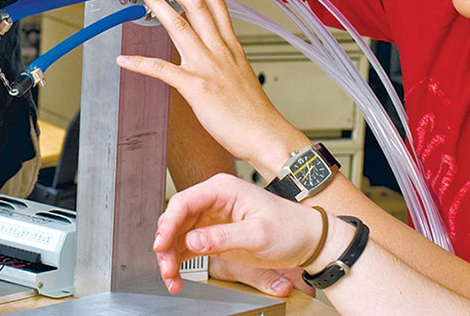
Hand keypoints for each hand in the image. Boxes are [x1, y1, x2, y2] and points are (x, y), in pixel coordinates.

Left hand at [116, 0, 309, 174]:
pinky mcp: (196, 87)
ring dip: (157, 3)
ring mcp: (207, 67)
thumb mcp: (242, 77)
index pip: (217, 6)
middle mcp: (220, 51)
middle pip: (196, 6)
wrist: (265, 135)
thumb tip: (215, 58)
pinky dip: (140, 64)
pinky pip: (163, 70)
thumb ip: (227, 63)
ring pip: (179, 26)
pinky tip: (123, 60)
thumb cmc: (254, 114)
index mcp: (232, 48)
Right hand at [154, 174, 326, 293]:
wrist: (309, 240)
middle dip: (166, 246)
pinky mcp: (214, 234)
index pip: (184, 202)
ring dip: (171, 257)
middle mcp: (214, 200)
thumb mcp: (258, 234)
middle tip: (167, 268)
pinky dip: (180, 262)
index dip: (167, 225)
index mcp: (223, 190)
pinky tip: (178, 277)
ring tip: (172, 278)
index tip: (161, 246)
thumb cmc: (291, 228)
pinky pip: (188, 246)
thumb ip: (223, 237)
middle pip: (176, 220)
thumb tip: (192, 240)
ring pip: (178, 235)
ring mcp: (212, 217)